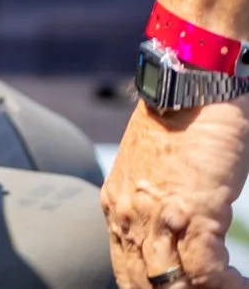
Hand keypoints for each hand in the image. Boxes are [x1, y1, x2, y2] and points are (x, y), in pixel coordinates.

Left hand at [105, 99, 248, 287]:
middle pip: (144, 285)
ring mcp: (158, 217)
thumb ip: (154, 208)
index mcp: (118, 208)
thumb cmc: (180, 128)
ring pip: (173, 286)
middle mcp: (129, 216)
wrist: (190, 86)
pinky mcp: (191, 211)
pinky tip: (241, 285)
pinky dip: (228, 287)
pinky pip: (206, 272)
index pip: (126, 272)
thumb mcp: (155, 174)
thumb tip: (171, 237)